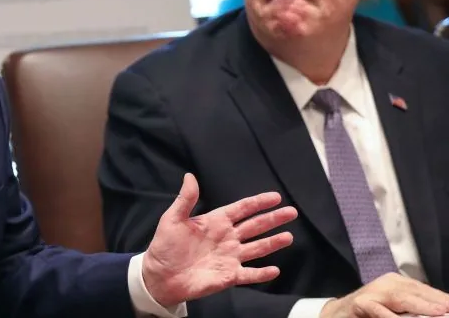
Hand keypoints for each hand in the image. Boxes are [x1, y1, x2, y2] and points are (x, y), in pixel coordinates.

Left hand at [141, 173, 296, 306]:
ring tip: (288, 237)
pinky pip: (249, 274)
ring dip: (273, 243)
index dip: (258, 202)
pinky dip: (262, 273)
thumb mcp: (172, 219)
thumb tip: (189, 176)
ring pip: (257, 248)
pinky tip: (275, 270)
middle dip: (273, 219)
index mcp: (216, 222)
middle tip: (292, 212)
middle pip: (255, 226)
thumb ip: (185, 199)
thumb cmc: (165, 246)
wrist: (160, 275)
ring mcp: (230, 257)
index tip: (276, 197)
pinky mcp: (229, 276)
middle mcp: (227, 238)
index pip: (242, 209)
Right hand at [320, 273, 448, 317]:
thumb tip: (439, 311)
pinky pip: (378, 310)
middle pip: (416, 291)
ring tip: (439, 312)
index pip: (425, 290)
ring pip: (400, 298)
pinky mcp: (359, 303)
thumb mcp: (393, 308)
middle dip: (435, 301)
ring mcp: (372, 292)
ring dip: (420, 306)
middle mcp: (386, 283)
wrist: (336, 315)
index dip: (441, 298)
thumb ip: (412, 309)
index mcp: (398, 283)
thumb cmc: (368, 313)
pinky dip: (390, 316)